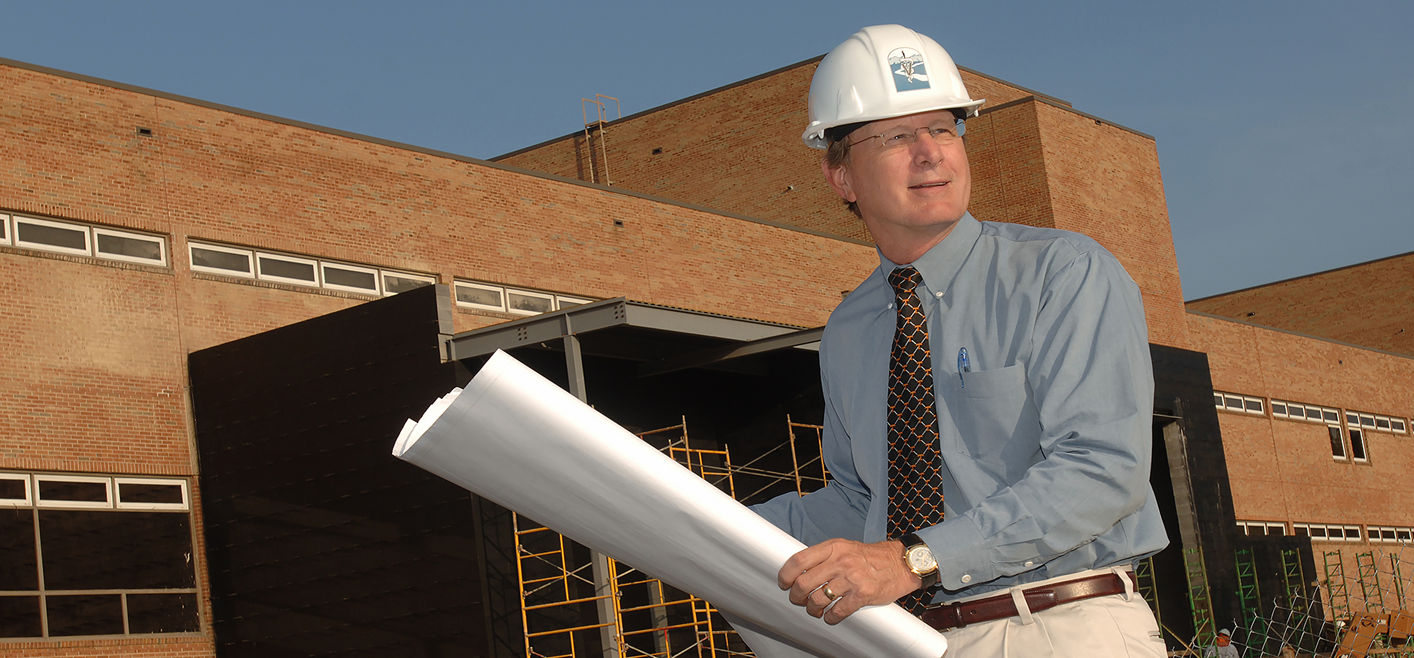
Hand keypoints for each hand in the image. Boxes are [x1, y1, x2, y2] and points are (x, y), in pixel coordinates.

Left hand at [777, 538, 922, 623]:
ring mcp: (852, 579)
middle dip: (796, 596)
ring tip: (814, 609)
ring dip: (812, 609)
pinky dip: (830, 617)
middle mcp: (841, 561)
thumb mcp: (844, 547)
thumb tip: (800, 570)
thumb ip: (824, 556)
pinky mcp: (862, 595)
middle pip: (804, 583)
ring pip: (817, 600)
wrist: (900, 563)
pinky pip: (837, 611)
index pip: (799, 560)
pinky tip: (830, 616)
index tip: (784, 582)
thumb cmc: (870, 557)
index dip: (786, 575)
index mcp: (833, 547)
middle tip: (798, 599)